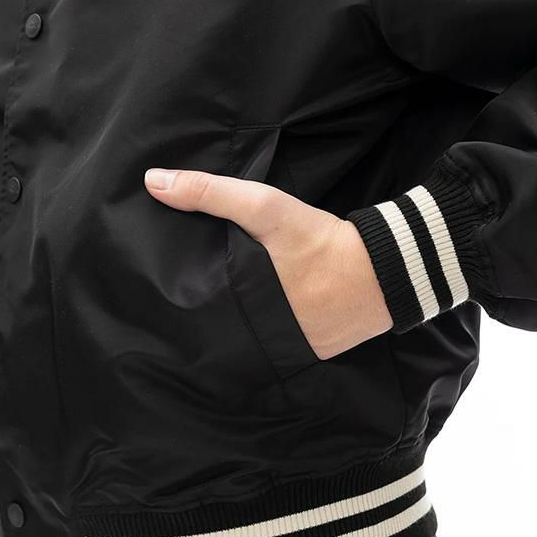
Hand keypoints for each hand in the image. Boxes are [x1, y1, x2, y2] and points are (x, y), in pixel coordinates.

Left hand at [144, 169, 391, 358]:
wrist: (383, 273)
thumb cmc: (319, 240)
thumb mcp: (265, 209)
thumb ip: (210, 193)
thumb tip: (153, 181)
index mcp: (240, 302)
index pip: (194, 310)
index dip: (178, 301)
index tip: (161, 293)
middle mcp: (258, 335)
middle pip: (220, 328)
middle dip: (209, 316)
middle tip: (192, 304)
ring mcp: (286, 351)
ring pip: (249, 342)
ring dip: (240, 328)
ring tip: (229, 312)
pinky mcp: (310, 355)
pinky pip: (280, 349)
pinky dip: (271, 336)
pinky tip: (269, 320)